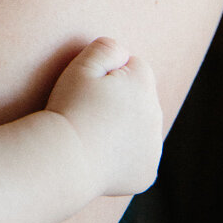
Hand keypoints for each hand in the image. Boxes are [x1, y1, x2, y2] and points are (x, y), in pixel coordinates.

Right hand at [47, 37, 162, 196]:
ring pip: (140, 128)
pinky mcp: (146, 174)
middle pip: (140, 98)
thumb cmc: (69, 109)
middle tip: (88, 111)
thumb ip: (105, 48)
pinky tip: (100, 156)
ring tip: (93, 133)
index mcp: (144, 86)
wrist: (66, 159)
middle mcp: (156, 116)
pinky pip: (137, 158)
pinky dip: (123, 157)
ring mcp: (153, 148)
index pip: (135, 66)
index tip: (90, 87)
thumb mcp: (80, 67)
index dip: (109, 72)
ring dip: (124, 127)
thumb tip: (122, 52)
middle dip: (121, 99)